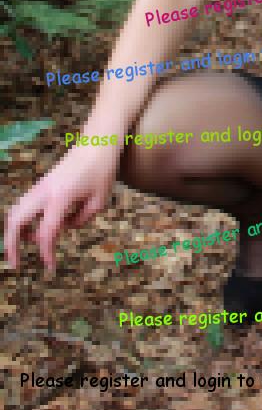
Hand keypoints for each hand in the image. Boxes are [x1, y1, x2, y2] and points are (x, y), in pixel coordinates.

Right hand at [5, 145, 118, 272]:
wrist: (98, 142)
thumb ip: (80, 220)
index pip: (46, 232)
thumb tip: (64, 227)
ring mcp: (41, 185)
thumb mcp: (99, 202)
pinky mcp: (42, 183)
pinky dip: (23, 219)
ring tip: (24, 247)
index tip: (50, 267)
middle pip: (16, 221)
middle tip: (15, 264)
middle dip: (11, 245)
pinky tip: (34, 229)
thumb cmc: (103, 170)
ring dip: (15, 231)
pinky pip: (25, 204)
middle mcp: (45, 191)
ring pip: (16, 211)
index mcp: (60, 197)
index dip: (46, 253)